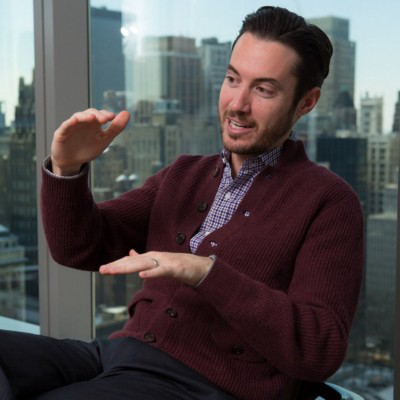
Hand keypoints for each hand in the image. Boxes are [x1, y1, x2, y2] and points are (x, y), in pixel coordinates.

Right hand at [51, 108, 129, 175]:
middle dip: (98, 115)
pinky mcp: (62, 132)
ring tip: (93, 118)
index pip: (100, 115)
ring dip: (85, 116)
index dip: (106, 114)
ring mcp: (72, 126)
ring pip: (78, 116)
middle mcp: (83, 122)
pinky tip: (75, 120)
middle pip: (90, 113)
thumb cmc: (88, 149)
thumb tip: (127, 113)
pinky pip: (66, 125)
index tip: (112, 117)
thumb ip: (115, 128)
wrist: (71, 162)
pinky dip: (71, 122)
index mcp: (94, 124)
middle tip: (105, 119)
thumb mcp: (104, 140)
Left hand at [99, 249, 213, 286]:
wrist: (201, 267)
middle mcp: (156, 257)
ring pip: (144, 265)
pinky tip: (141, 276)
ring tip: (114, 271)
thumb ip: (145, 258)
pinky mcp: (176, 268)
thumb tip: (130, 253)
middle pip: (134, 262)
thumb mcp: (160, 262)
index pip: (131, 260)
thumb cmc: (181, 265)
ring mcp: (165, 261)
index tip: (103, 269)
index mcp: (151, 257)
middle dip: (117, 266)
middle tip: (102, 270)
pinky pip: (162, 271)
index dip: (117, 264)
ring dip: (128, 268)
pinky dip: (151, 273)